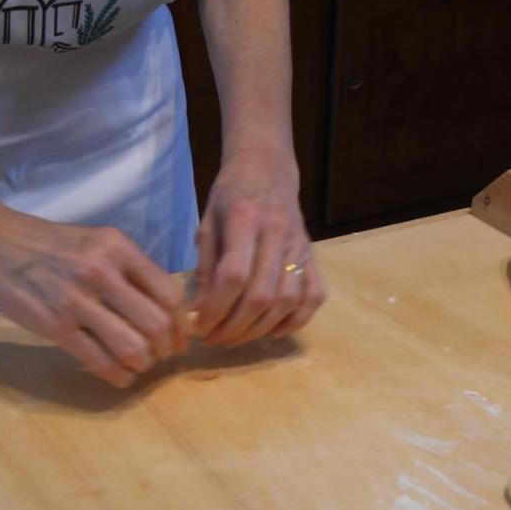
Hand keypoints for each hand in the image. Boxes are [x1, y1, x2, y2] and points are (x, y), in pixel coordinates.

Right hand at [0, 188, 189, 387]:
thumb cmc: (47, 244)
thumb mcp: (95, 242)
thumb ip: (129, 270)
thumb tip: (165, 309)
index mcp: (117, 247)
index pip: (170, 292)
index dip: (182, 323)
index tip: (180, 337)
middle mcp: (102, 271)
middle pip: (158, 324)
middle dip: (166, 348)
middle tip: (161, 355)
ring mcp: (76, 301)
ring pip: (134, 348)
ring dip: (144, 364)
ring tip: (138, 364)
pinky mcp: (54, 327)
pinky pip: (101, 362)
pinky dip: (119, 376)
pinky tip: (119, 374)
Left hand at [194, 146, 326, 345]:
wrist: (267, 170)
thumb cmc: (231, 197)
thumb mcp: (207, 223)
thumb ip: (204, 267)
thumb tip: (195, 313)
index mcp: (246, 219)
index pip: (234, 275)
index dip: (216, 308)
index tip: (200, 325)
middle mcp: (278, 233)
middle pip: (262, 295)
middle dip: (235, 327)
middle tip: (215, 339)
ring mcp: (301, 246)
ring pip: (288, 301)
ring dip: (260, 329)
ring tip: (236, 337)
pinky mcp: (314, 257)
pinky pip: (314, 297)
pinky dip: (295, 321)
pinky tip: (271, 329)